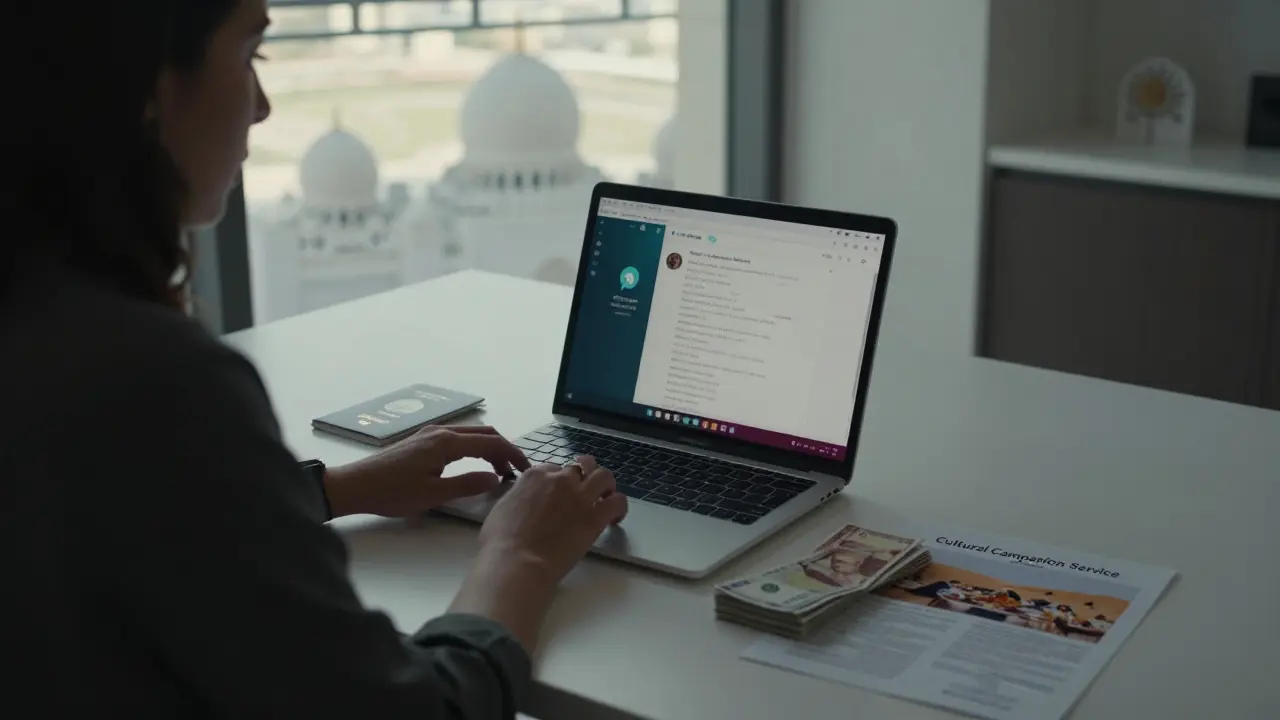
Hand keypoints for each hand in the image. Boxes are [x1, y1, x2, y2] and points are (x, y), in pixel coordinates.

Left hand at [323, 426, 530, 517]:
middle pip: (484, 433)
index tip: (525, 469)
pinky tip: (473, 466)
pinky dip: (474, 449)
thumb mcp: (433, 494)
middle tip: (515, 471)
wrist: (355, 486)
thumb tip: (495, 478)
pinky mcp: (422, 441)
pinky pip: (457, 439)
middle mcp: (440, 432)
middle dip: (504, 449)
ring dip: (489, 449)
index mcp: (446, 442)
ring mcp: (430, 434)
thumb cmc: (391, 492)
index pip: (491, 442)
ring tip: (498, 472)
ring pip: (471, 435)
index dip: (512, 454)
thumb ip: (467, 485)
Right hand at [478, 455, 628, 583]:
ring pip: (604, 476)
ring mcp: (579, 497)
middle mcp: (560, 479)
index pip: (554, 468)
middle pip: (581, 467)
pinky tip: (614, 519)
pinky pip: (617, 502)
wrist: (516, 561)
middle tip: (586, 490)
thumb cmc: (499, 542)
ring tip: (606, 498)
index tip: (559, 494)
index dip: (559, 480)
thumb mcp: (502, 507)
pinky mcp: (594, 518)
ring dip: (606, 485)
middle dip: (585, 475)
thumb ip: (518, 497)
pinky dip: (619, 507)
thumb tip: (523, 501)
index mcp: (535, 475)